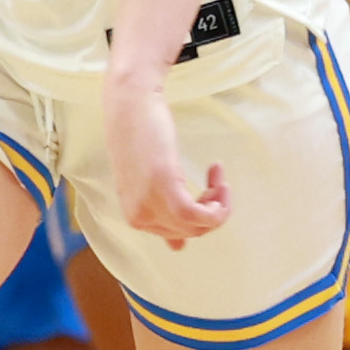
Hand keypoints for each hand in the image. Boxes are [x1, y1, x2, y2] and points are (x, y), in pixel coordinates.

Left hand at [102, 74, 228, 250]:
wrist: (129, 102)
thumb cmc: (139, 135)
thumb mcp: (147, 180)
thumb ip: (160, 211)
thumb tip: (178, 248)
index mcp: (132, 215)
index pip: (175, 236)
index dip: (199, 219)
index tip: (210, 194)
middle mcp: (138, 216)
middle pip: (190, 232)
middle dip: (212, 211)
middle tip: (218, 181)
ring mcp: (149, 202)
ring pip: (197, 225)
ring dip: (219, 204)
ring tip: (219, 176)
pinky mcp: (163, 186)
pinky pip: (198, 215)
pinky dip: (217, 206)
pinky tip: (220, 183)